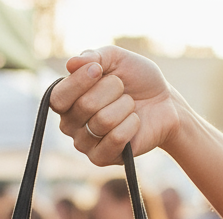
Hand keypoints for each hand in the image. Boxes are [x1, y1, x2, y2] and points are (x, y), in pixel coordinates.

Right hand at [50, 46, 184, 165]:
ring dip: (125, 107)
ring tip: (130, 106)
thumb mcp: (116, 59)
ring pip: (103, 121)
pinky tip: (135, 122)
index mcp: (67, 100)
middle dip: (112, 89)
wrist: (164, 103)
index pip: (58, 97)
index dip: (78, 82)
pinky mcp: (101, 159)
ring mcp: (84, 144)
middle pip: (84, 106)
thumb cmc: (137, 80)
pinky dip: (131, 125)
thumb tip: (71, 64)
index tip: (98, 69)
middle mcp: (70, 125)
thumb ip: (93, 56)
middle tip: (123, 89)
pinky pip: (115, 139)